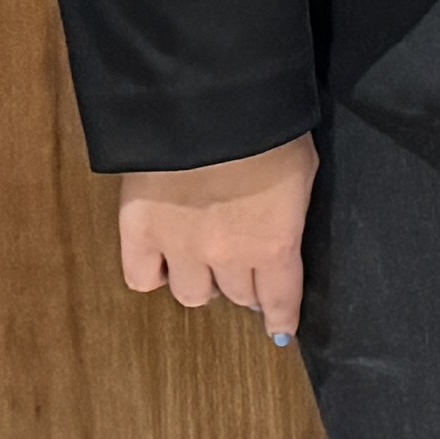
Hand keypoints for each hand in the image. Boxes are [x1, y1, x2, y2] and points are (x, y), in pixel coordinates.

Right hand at [117, 137, 318, 343]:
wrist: (210, 107)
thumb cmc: (270, 129)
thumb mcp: (301, 171)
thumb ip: (289, 211)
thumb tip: (281, 229)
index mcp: (273, 245)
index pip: (279, 299)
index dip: (280, 317)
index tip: (281, 330)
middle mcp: (226, 258)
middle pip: (237, 294)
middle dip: (244, 284)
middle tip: (243, 268)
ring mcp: (178, 249)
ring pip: (191, 294)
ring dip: (202, 281)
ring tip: (203, 262)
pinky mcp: (138, 232)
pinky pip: (141, 278)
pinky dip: (153, 272)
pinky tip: (161, 261)